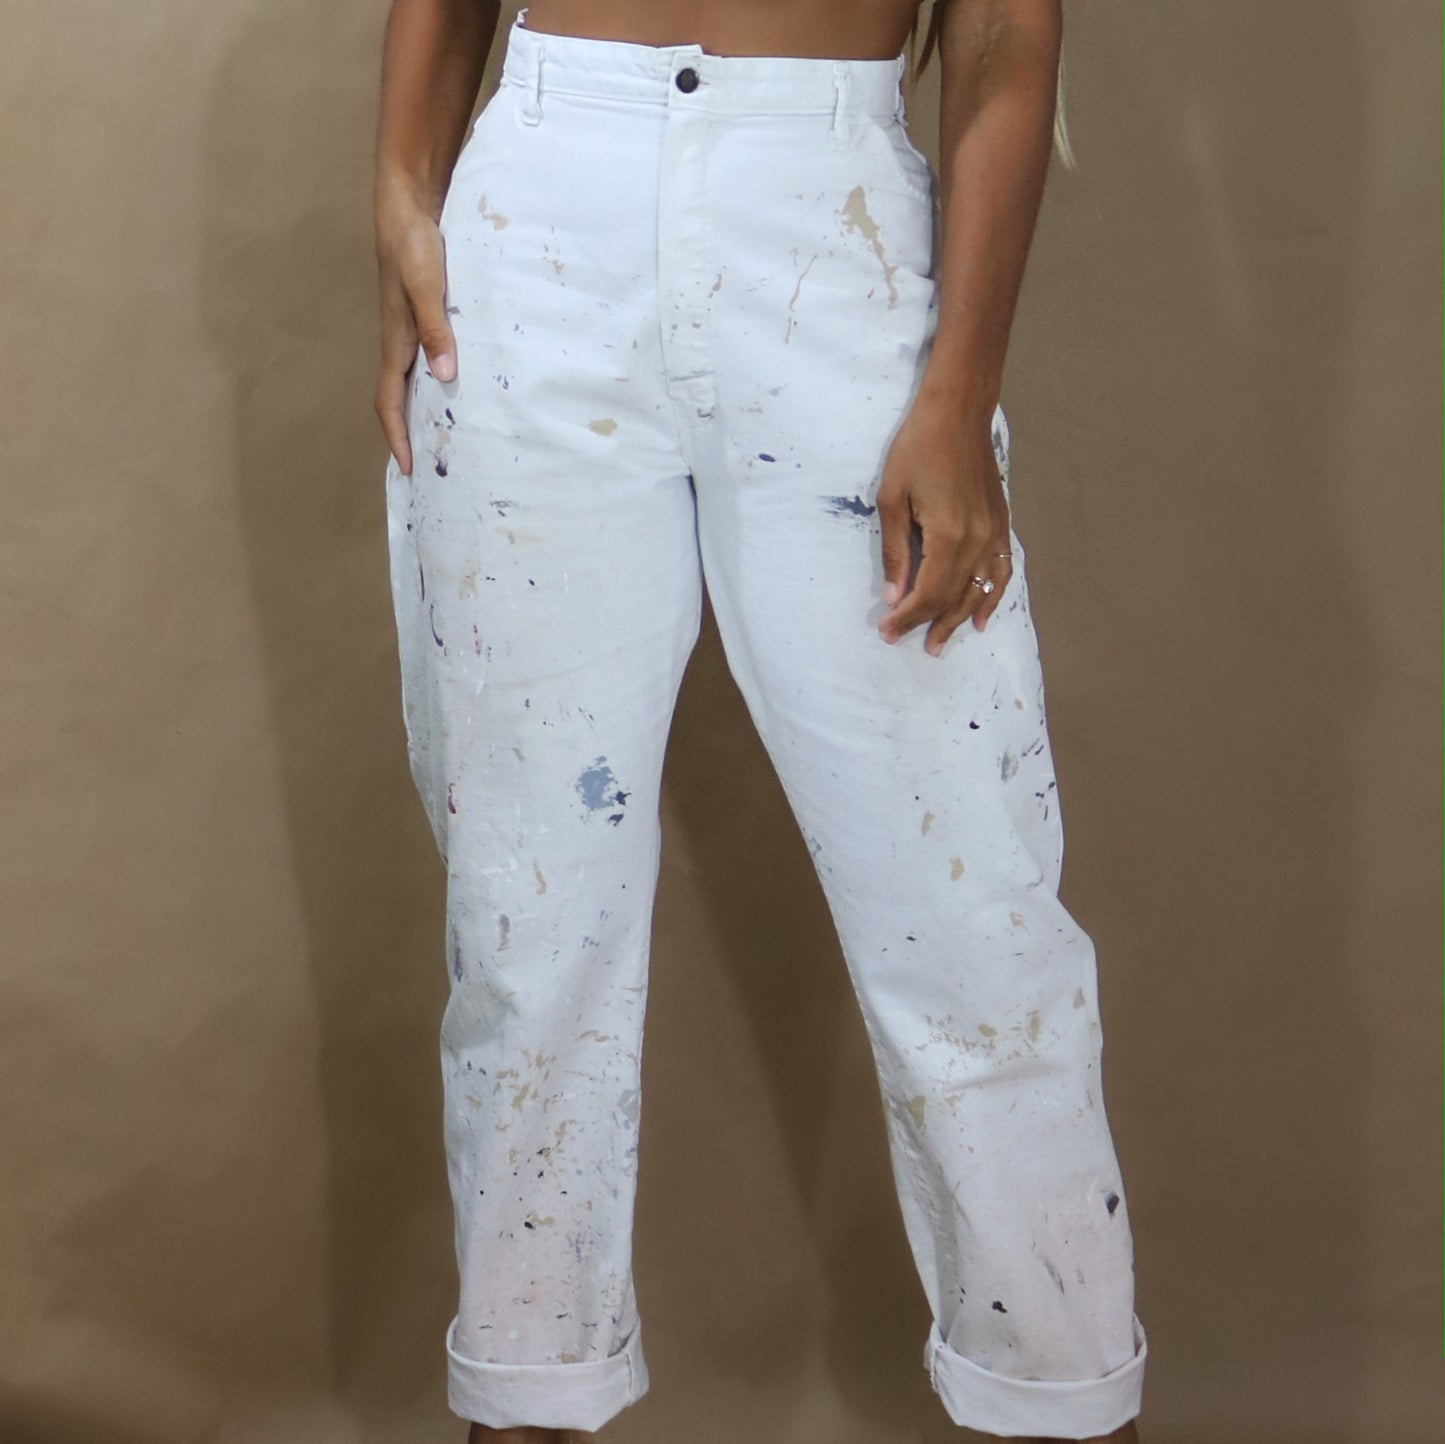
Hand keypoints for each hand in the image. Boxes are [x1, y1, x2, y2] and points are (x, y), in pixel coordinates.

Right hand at [374, 192, 457, 475]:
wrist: (409, 201)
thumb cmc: (412, 241)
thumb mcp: (425, 285)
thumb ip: (435, 327)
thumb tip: (446, 375)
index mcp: (395, 341)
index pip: (390, 401)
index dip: (397, 436)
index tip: (408, 470)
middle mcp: (401, 341)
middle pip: (401, 399)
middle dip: (410, 433)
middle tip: (430, 466)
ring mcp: (412, 327)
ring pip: (416, 380)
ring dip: (427, 409)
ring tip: (450, 436)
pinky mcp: (426, 313)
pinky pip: (431, 357)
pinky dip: (442, 380)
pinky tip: (464, 385)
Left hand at [875, 396, 1013, 655]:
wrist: (958, 412)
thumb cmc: (917, 448)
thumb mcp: (891, 499)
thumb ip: (895, 552)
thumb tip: (894, 595)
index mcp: (947, 536)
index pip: (927, 594)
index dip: (906, 617)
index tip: (886, 630)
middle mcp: (976, 541)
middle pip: (952, 598)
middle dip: (927, 623)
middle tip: (906, 642)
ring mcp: (993, 534)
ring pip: (978, 591)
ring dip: (959, 619)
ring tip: (941, 642)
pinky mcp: (1001, 524)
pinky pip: (1001, 571)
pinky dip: (993, 597)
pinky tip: (981, 617)